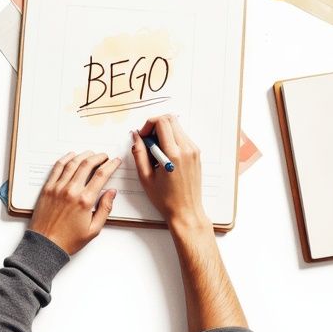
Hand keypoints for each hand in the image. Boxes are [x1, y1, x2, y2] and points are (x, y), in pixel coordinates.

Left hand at [28, 151, 121, 254]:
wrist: (45, 245)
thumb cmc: (68, 240)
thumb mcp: (94, 229)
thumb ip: (105, 208)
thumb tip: (112, 192)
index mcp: (85, 201)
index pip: (101, 175)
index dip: (111, 165)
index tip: (115, 161)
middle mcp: (71, 191)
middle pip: (88, 164)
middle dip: (99, 157)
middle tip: (104, 156)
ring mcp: (58, 188)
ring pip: (73, 163)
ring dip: (84, 155)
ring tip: (91, 154)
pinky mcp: (47, 188)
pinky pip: (57, 168)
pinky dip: (65, 159)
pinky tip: (71, 156)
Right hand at [131, 115, 209, 230]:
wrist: (186, 211)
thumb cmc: (166, 199)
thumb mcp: (146, 177)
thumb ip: (139, 153)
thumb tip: (136, 137)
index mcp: (173, 154)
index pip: (162, 122)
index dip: (148, 125)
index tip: (142, 136)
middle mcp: (186, 149)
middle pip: (170, 119)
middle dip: (155, 124)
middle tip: (147, 139)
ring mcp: (193, 150)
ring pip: (177, 126)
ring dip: (163, 131)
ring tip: (155, 150)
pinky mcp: (196, 154)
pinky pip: (182, 136)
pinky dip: (171, 138)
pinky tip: (164, 154)